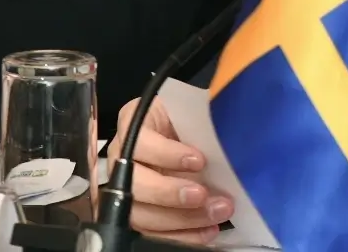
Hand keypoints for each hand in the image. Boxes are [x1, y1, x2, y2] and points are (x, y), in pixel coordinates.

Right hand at [106, 96, 233, 244]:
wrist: (187, 135)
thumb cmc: (188, 119)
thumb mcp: (191, 111)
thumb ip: (199, 121)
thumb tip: (225, 136)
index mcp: (134, 124)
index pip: (139, 141)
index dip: (166, 154)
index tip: (198, 160)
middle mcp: (122, 158)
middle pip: (134, 183)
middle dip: (170, 194)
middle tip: (203, 195)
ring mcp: (127, 189)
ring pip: (140, 214)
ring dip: (181, 219)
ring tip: (215, 214)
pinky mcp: (139, 213)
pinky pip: (153, 233)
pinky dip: (183, 235)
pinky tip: (208, 231)